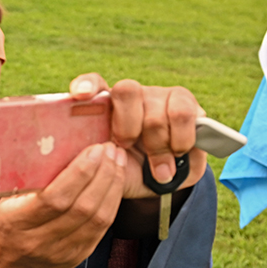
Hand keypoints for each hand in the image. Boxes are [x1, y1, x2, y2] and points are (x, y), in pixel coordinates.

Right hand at [0, 142, 126, 267]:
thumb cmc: (2, 228)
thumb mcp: (4, 203)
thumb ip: (26, 181)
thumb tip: (54, 147)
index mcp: (16, 223)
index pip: (55, 198)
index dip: (80, 173)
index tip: (93, 149)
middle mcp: (40, 240)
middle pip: (83, 206)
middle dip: (103, 173)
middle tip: (111, 149)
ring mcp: (62, 252)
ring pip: (99, 218)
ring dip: (113, 185)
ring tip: (117, 161)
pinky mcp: (77, 257)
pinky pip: (103, 228)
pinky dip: (113, 202)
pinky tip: (115, 184)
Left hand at [69, 73, 206, 198]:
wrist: (161, 183)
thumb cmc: (125, 171)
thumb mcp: (103, 168)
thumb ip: (91, 156)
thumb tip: (82, 155)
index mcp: (103, 107)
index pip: (93, 84)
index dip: (87, 85)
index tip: (80, 96)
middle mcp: (130, 95)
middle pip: (126, 90)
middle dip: (126, 127)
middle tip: (125, 148)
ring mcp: (158, 96)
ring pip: (155, 111)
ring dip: (156, 145)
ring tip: (158, 169)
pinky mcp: (185, 103)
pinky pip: (183, 114)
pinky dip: (179, 141)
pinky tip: (176, 154)